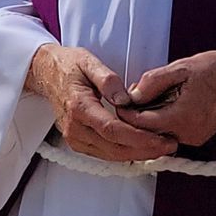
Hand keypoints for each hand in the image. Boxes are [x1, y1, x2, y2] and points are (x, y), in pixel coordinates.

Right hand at [25, 44, 177, 162]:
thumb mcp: (88, 61)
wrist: (46, 73)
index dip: (139, 138)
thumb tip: (125, 98)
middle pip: (115, 148)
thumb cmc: (68, 65)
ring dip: (137, 154)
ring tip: (161, 147)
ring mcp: (74, 137)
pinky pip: (105, 153)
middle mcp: (74, 127)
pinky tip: (141, 147)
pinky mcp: (77, 142)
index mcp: (78, 106)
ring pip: (111, 155)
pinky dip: (125, 152)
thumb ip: (108, 79)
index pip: (112, 130)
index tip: (161, 139)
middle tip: (169, 145)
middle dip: (145, 150)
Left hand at [118, 50, 215, 146]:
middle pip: (150, 131)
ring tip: (149, 93)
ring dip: (150, 116)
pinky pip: (172, 130)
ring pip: (160, 131)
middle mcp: (189, 135)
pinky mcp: (199, 136)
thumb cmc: (215, 69)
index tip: (119, 100)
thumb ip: (153, 82)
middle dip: (137, 114)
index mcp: (183, 118)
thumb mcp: (179, 68)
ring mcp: (196, 138)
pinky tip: (164, 100)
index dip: (127, 113)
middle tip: (132, 94)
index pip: (143, 124)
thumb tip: (132, 95)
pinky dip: (163, 118)